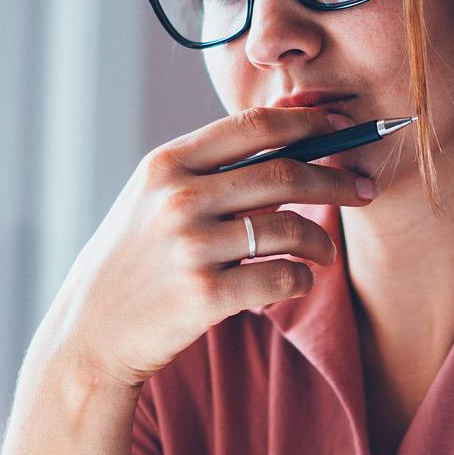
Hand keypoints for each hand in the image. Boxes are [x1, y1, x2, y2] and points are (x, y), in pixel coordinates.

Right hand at [38, 107, 378, 388]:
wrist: (90, 333)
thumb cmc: (135, 260)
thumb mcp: (154, 199)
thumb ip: (209, 168)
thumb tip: (288, 130)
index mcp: (167, 164)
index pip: (254, 125)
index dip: (308, 121)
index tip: (343, 125)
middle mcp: (178, 197)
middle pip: (284, 173)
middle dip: (336, 179)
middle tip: (364, 189)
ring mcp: (191, 247)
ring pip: (290, 229)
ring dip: (322, 241)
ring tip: (326, 253)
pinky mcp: (204, 296)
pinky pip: (281, 279)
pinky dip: (301, 280)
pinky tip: (298, 281)